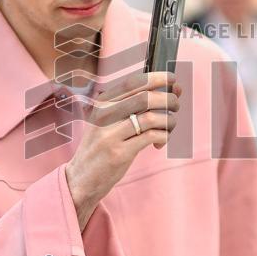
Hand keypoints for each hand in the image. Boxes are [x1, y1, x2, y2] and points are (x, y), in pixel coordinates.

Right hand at [65, 71, 182, 230]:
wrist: (80, 178)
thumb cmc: (102, 147)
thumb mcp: (108, 121)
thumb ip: (134, 106)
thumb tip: (172, 90)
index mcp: (102, 103)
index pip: (133, 82)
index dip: (157, 77)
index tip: (173, 79)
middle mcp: (104, 115)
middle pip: (146, 97)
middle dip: (168, 99)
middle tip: (175, 106)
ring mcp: (111, 134)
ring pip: (152, 118)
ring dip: (169, 120)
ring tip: (169, 127)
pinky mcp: (120, 153)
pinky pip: (152, 136)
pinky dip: (163, 136)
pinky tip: (160, 142)